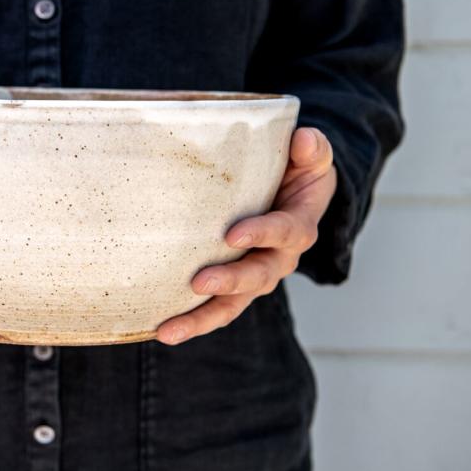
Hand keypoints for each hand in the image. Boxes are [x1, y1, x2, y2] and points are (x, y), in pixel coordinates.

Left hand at [156, 127, 337, 344]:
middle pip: (258, 277)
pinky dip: (189, 321)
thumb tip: (302, 140)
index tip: (233, 235)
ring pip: (231, 305)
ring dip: (200, 318)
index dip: (262, 234)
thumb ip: (312, 148)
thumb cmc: (297, 171)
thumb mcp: (311, 156)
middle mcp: (278, 258)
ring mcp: (254, 276)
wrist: (293, 194)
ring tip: (168, 330)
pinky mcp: (232, 286)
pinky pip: (213, 308)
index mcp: (298, 226)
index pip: (285, 232)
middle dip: (229, 282)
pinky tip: (158, 330)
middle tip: (199, 282)